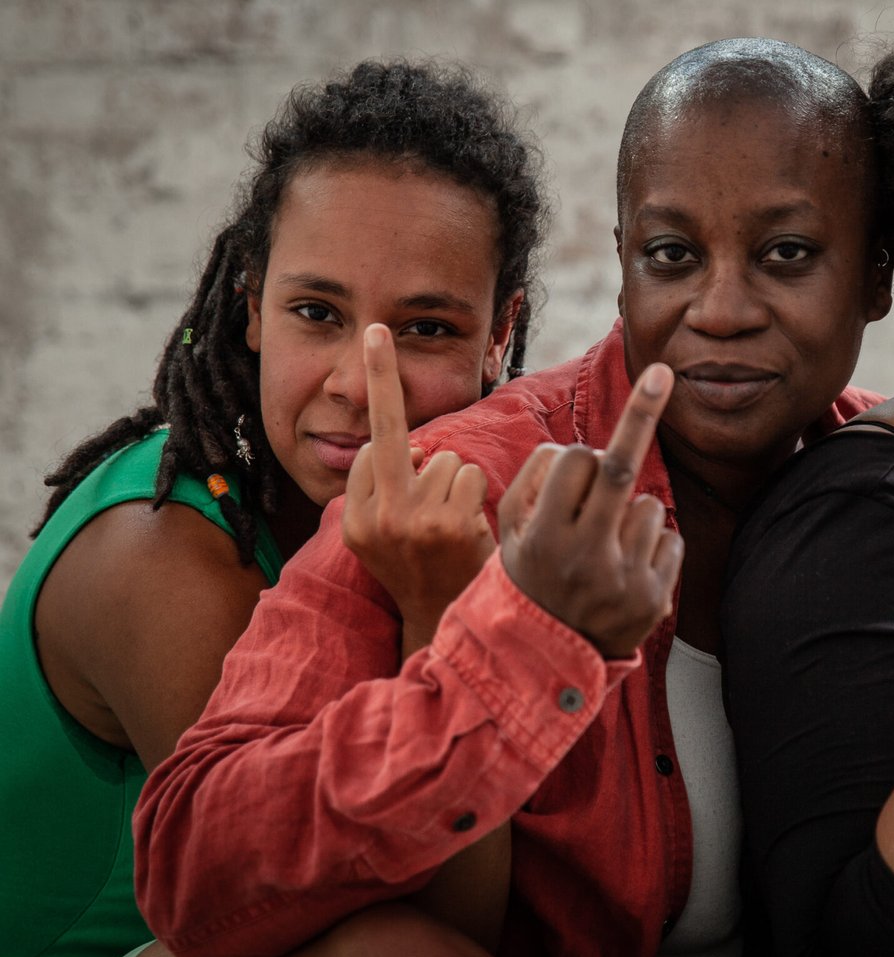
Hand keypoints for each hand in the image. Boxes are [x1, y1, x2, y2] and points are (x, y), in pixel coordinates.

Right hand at [343, 324, 495, 656]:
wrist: (449, 624)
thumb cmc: (426, 572)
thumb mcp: (388, 539)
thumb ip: (389, 493)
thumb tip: (414, 449)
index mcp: (355, 523)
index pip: (367, 449)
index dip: (387, 423)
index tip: (376, 339)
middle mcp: (376, 520)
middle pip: (388, 434)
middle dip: (386, 388)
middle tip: (378, 331)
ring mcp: (412, 523)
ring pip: (443, 459)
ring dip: (456, 482)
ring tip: (455, 524)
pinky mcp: (448, 525)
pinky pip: (467, 474)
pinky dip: (475, 493)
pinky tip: (472, 527)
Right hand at [497, 363, 683, 658]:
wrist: (546, 657)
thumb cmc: (528, 575)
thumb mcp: (510, 530)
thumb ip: (535, 480)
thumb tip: (580, 447)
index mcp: (544, 536)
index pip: (575, 462)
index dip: (578, 460)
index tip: (589, 445)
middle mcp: (585, 558)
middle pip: (619, 469)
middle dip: (642, 414)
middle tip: (663, 372)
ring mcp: (624, 580)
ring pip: (647, 505)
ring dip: (631, 511)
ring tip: (604, 548)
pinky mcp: (656, 598)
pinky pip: (670, 537)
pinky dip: (653, 542)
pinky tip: (626, 568)